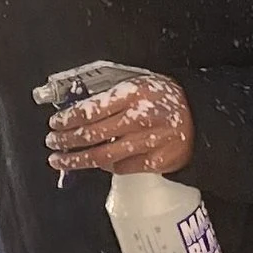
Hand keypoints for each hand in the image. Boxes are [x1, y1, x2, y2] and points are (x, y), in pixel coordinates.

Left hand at [46, 70, 193, 177]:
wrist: (200, 116)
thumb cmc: (164, 99)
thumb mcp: (138, 85)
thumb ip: (110, 97)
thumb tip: (75, 111)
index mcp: (134, 93)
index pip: (91, 109)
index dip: (68, 119)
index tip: (55, 123)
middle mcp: (140, 117)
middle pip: (92, 135)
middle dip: (66, 141)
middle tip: (52, 143)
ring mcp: (149, 142)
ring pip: (103, 156)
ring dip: (77, 160)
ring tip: (61, 160)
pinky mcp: (156, 161)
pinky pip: (122, 167)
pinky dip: (106, 166)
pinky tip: (97, 162)